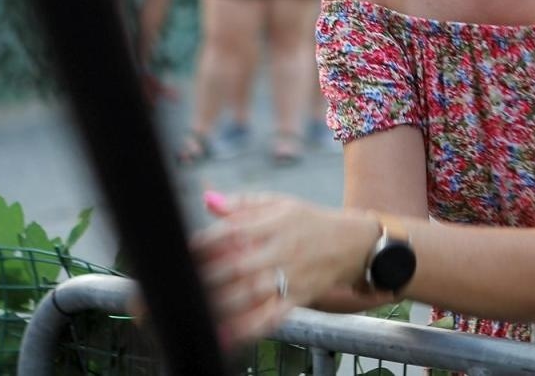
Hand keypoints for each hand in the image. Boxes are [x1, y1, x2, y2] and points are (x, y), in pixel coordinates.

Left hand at [192, 193, 376, 343]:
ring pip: (251, 294)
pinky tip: (225, 334)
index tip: (184, 249)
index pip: (233, 230)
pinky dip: (248, 328)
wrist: (354, 244)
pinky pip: (271, 317)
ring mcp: (292, 276)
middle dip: (206, 276)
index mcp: (276, 222)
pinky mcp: (299, 299)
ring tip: (196, 308)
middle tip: (180, 284)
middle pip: (237, 265)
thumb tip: (207, 200)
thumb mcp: (281, 204)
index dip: (206, 241)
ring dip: (221, 302)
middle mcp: (283, 249)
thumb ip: (243, 204)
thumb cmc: (310, 222)